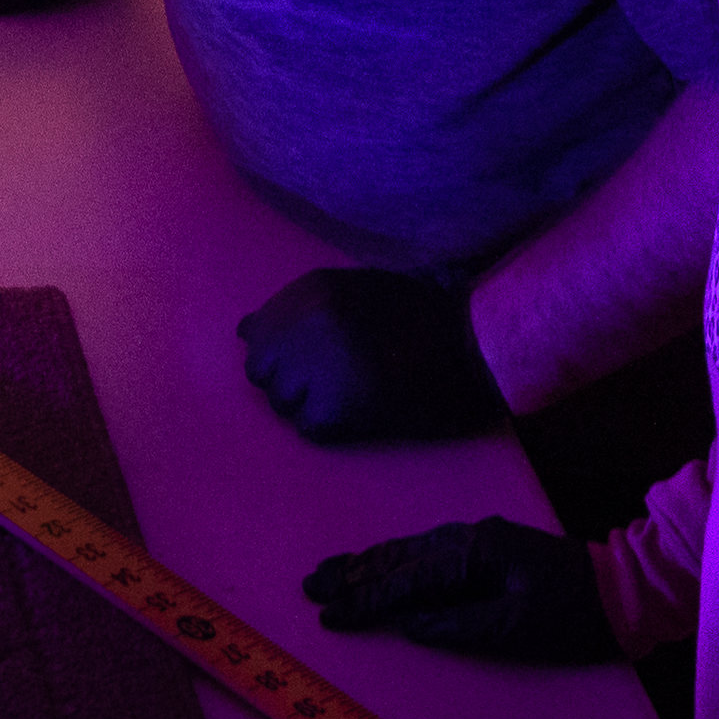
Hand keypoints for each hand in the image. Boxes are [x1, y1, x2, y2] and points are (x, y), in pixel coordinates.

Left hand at [238, 264, 502, 440]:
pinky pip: (308, 428)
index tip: (303, 358)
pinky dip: (329, 427)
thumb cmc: (420, 315)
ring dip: (307, 404)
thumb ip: (299, 306)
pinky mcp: (338, 408)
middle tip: (324, 384)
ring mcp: (321, 367)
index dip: (278, 350)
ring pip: (281, 402)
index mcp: (312, 291)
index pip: (257, 331)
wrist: (475, 344)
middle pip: (260, 369)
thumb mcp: (356, 291)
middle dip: (286, 378)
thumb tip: (243, 328)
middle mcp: (308, 325)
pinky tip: (359, 414)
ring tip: (347, 398)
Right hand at [303, 517, 617, 664]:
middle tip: (312, 586)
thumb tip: (413, 625)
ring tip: (333, 575)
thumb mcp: (519, 628)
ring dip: (371, 565)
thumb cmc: (574, 616)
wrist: (625, 592)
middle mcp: (471, 538)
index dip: (367, 600)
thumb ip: (461, 625)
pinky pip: (428, 556)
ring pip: (411, 553)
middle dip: (356, 573)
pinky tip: (380, 568)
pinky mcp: (488, 552)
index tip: (330, 614)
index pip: (408, 580)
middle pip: (401, 557)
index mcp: (476, 552)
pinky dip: (397, 564)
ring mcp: (479, 542)